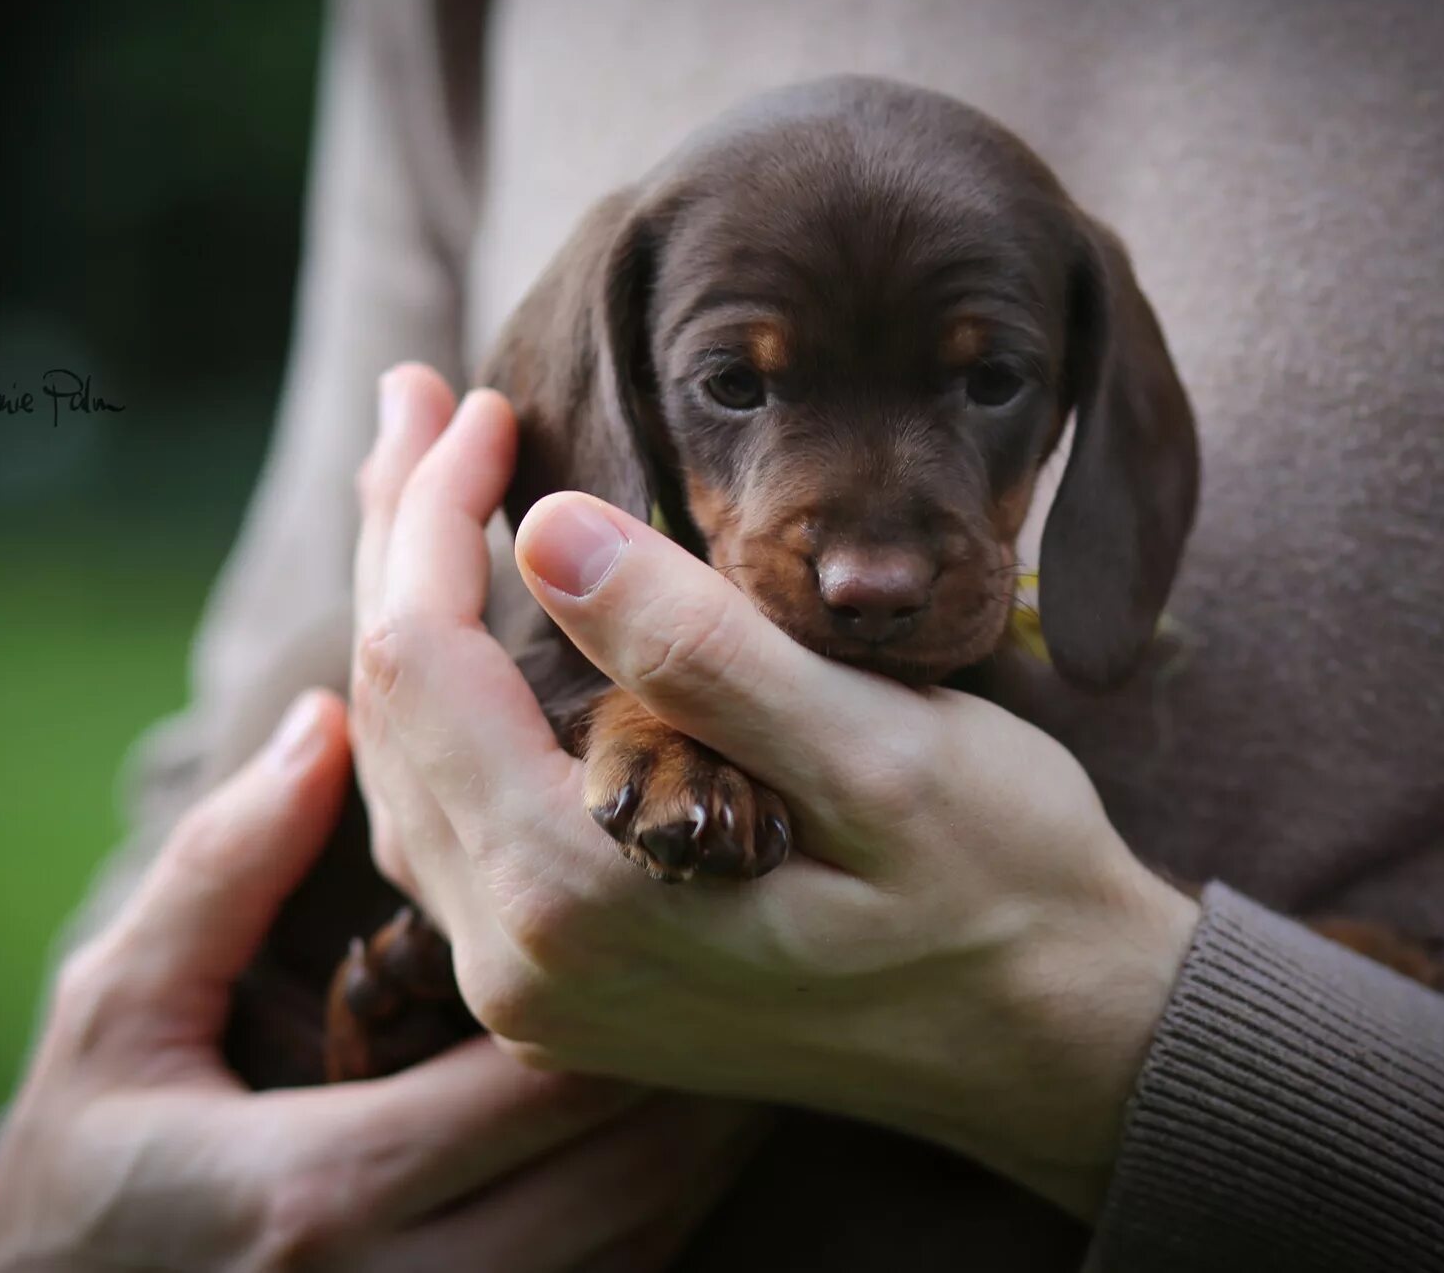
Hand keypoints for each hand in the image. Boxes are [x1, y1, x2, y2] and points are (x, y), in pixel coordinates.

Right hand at [0, 690, 763, 1272]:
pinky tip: (669, 1133)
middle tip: (755, 947)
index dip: (636, 977)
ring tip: (740, 1025)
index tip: (680, 882)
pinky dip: (658, 1211)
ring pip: (643, 1244)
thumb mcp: (112, 1021)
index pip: (543, 1076)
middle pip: (631, 1173)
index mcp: (324, 1190)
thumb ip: (220, 874)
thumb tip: (326, 723)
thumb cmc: (77, 1187)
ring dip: (701, 1142)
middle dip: (703, 1061)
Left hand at [350, 365, 1199, 1220]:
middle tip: (420, 400)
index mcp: (577, 895)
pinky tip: (463, 628)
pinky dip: (443, 705)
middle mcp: (521, 961)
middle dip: (399, 538)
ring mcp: (534, 986)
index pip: (425, 658)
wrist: (1054, 1043)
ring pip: (404, 765)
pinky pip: (449, 823)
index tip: (487, 404)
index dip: (437, 510)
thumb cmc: (999, 887)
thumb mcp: (881, 753)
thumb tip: (545, 528)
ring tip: (420, 483)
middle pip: (388, 708)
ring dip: (409, 612)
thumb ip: (703, 651)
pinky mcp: (565, 984)